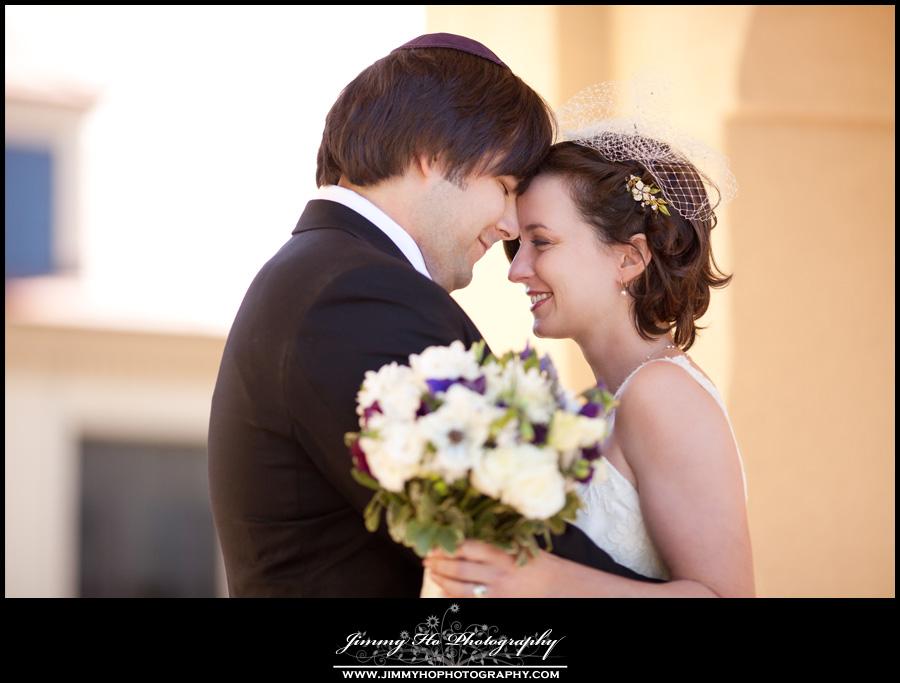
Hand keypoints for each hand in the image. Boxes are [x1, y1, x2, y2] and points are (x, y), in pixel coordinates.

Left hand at [423, 540, 563, 597]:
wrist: (557, 586)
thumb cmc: (538, 562)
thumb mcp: (518, 545)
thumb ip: (495, 541)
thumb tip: (466, 534)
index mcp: (501, 553)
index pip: (467, 548)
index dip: (447, 547)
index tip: (434, 545)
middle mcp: (497, 572)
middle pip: (459, 569)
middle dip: (439, 565)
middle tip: (427, 560)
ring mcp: (496, 592)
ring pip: (460, 588)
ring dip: (442, 581)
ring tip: (433, 574)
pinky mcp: (498, 604)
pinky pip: (469, 602)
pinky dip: (454, 597)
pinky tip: (446, 591)